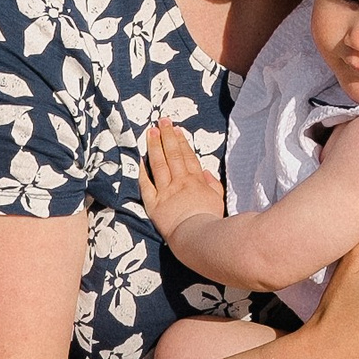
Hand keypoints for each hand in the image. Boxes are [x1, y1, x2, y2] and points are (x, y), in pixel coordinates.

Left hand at [139, 116, 224, 240]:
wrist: (198, 237)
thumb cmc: (211, 221)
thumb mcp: (219, 200)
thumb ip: (213, 184)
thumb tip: (206, 172)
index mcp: (196, 181)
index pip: (187, 156)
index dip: (181, 141)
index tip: (176, 129)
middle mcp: (180, 182)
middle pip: (173, 154)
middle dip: (167, 136)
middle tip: (161, 121)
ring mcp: (166, 192)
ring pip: (159, 164)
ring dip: (154, 146)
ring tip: (150, 132)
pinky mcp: (154, 204)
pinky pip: (146, 185)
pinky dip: (143, 172)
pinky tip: (140, 160)